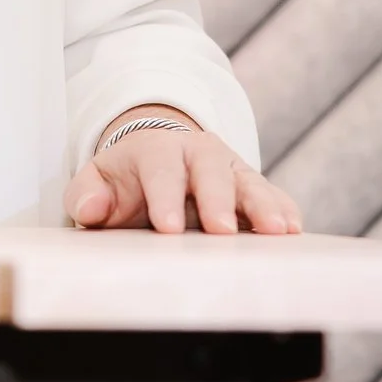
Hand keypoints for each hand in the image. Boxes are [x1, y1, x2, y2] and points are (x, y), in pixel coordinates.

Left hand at [64, 112, 302, 234]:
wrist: (160, 155)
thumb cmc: (128, 179)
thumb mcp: (100, 181)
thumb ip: (88, 194)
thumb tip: (89, 208)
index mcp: (158, 150)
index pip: (161, 169)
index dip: (165, 197)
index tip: (168, 228)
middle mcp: (199, 153)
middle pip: (211, 171)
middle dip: (217, 200)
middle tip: (222, 231)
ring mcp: (230, 168)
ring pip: (249, 182)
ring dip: (263, 205)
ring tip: (276, 230)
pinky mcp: (253, 186)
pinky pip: (274, 195)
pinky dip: (284, 210)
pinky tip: (293, 229)